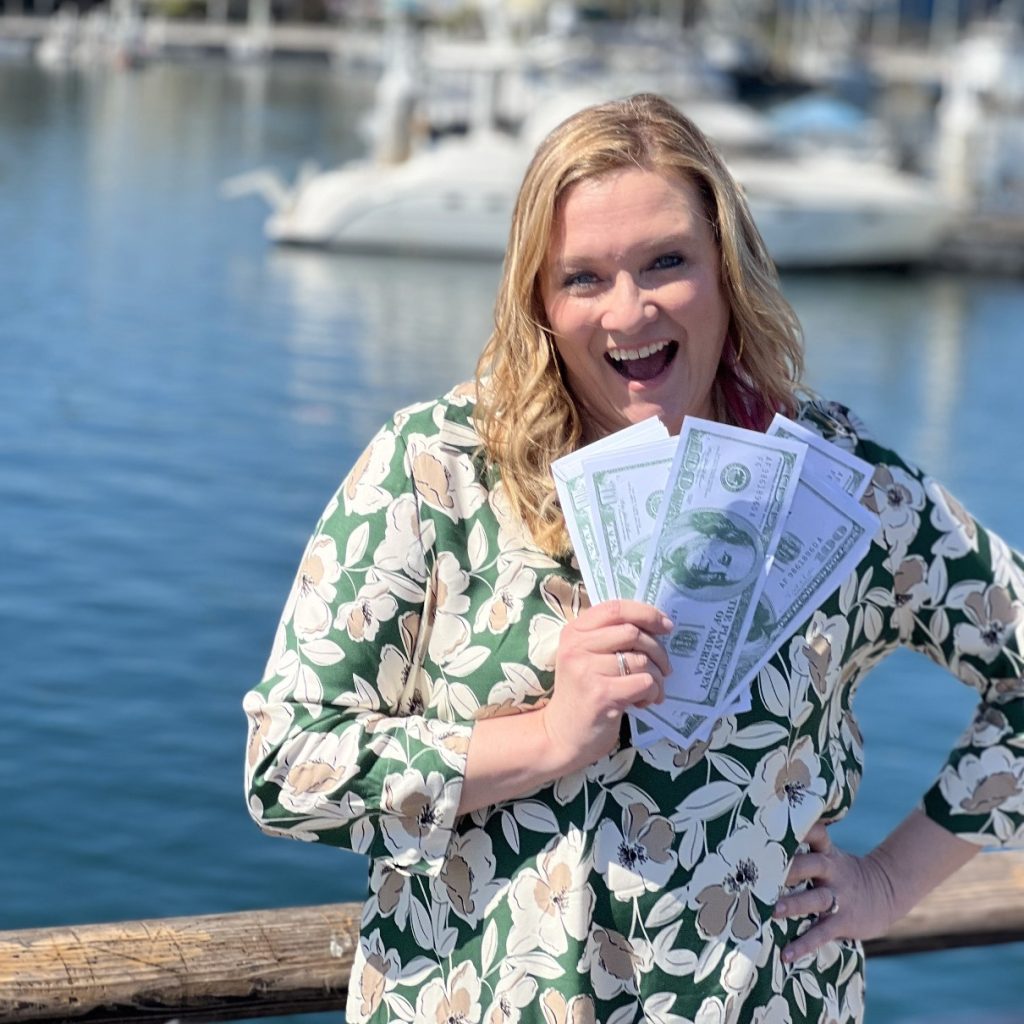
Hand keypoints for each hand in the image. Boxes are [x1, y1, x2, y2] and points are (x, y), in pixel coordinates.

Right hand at [541, 599, 672, 772]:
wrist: (560, 735)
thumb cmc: (581, 694)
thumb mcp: (587, 658)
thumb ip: (611, 639)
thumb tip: (657, 627)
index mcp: (575, 632)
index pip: (616, 608)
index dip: (646, 613)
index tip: (666, 625)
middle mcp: (577, 646)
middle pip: (633, 633)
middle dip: (658, 650)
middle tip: (664, 668)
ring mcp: (587, 670)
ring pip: (642, 660)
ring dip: (657, 677)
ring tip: (652, 690)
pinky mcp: (601, 694)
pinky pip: (644, 683)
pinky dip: (653, 693)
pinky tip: (643, 702)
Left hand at [773, 820, 899, 963]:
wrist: (885, 892)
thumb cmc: (842, 872)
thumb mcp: (829, 855)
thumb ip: (803, 850)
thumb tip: (760, 844)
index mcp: (827, 853)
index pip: (816, 834)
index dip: (802, 829)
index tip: (779, 827)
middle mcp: (832, 872)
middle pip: (811, 865)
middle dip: (789, 869)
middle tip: (763, 873)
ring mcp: (839, 897)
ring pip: (815, 899)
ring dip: (794, 904)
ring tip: (773, 911)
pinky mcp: (843, 922)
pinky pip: (821, 934)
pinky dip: (804, 944)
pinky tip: (786, 954)